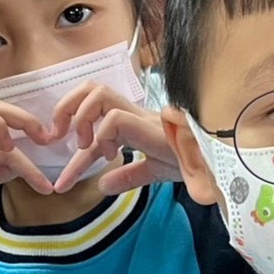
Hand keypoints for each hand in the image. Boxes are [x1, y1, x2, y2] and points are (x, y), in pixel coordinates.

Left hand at [45, 83, 179, 193]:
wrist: (212, 164)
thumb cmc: (190, 162)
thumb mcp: (152, 171)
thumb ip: (127, 176)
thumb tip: (103, 186)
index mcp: (132, 121)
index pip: (93, 121)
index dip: (73, 154)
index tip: (61, 183)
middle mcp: (133, 112)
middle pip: (90, 87)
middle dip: (66, 108)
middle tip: (60, 139)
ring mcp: (140, 115)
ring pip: (97, 93)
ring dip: (82, 118)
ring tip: (86, 146)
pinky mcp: (147, 124)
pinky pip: (114, 118)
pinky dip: (103, 136)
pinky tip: (110, 154)